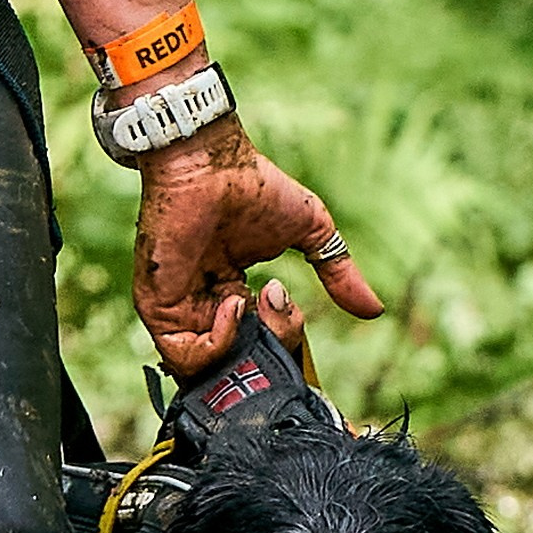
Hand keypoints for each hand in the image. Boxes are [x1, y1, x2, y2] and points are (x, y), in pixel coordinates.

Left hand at [132, 116, 382, 375]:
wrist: (211, 162)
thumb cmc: (256, 187)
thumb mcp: (313, 234)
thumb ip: (340, 275)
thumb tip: (374, 311)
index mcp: (231, 297)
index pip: (257, 347)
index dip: (280, 336)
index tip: (283, 300)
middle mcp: (203, 309)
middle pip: (235, 365)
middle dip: (266, 347)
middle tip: (274, 304)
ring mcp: (178, 311)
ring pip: (206, 369)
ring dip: (241, 346)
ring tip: (251, 303)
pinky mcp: (157, 306)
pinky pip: (181, 355)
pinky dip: (215, 342)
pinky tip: (233, 303)